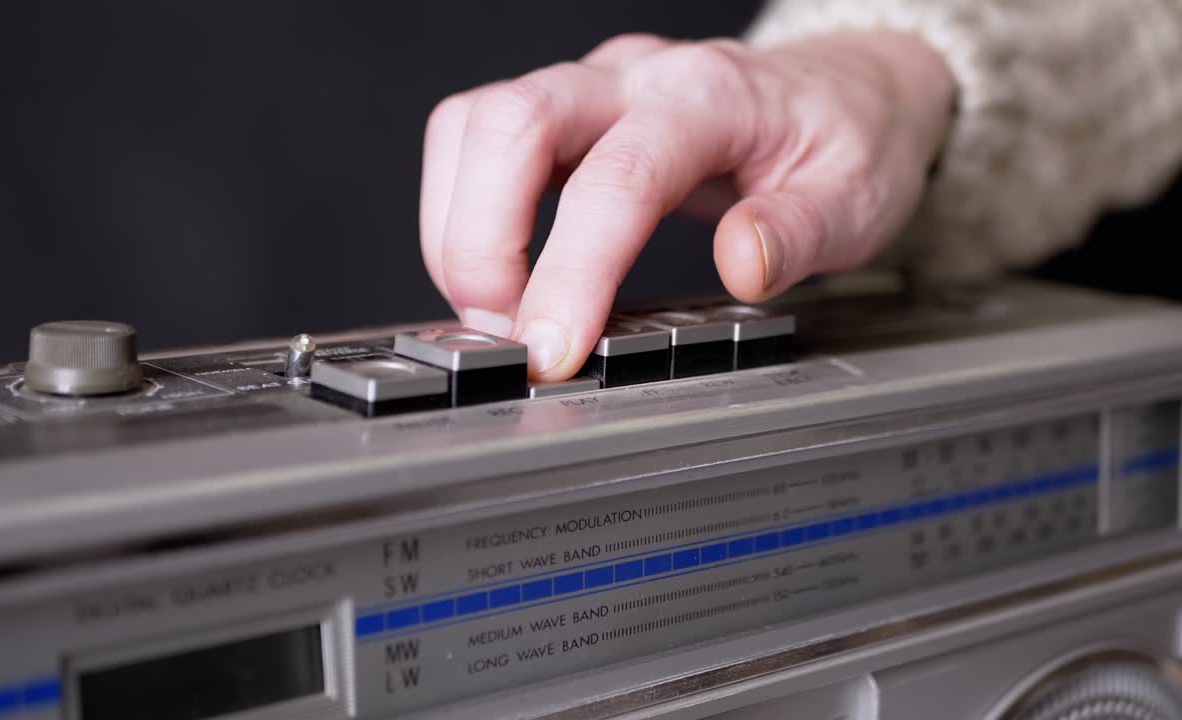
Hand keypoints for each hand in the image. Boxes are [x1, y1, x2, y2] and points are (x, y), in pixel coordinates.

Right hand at [420, 30, 954, 380]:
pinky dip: (462, 212)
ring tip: (491, 310)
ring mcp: (590, 88)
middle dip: (478, 241)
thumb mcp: (855, 196)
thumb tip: (740, 263)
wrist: (841, 91)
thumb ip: (799, 231)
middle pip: (508, 124)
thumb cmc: (845, 141)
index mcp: (710, 98)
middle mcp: (635, 79)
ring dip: (457, 227)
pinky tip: (495, 271)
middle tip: (503, 331)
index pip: (615, 178)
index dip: (571, 271)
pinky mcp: (564, 112)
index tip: (553, 348)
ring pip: (473, 125)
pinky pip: (475, 140)